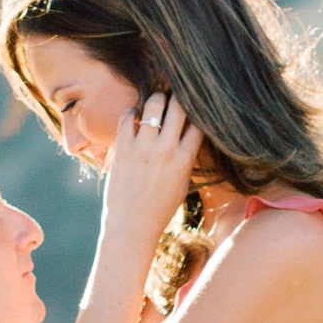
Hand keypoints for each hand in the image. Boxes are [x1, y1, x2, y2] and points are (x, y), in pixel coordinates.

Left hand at [100, 92, 201, 255]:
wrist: (132, 227)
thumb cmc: (159, 209)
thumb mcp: (182, 184)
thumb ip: (186, 158)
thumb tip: (190, 133)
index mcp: (184, 160)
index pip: (199, 122)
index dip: (198, 112)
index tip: (195, 108)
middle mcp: (165, 150)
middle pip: (179, 106)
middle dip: (179, 97)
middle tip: (176, 96)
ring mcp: (143, 148)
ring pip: (154, 104)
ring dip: (156, 99)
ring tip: (156, 102)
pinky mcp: (122, 148)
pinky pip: (127, 116)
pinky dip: (132, 111)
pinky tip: (135, 116)